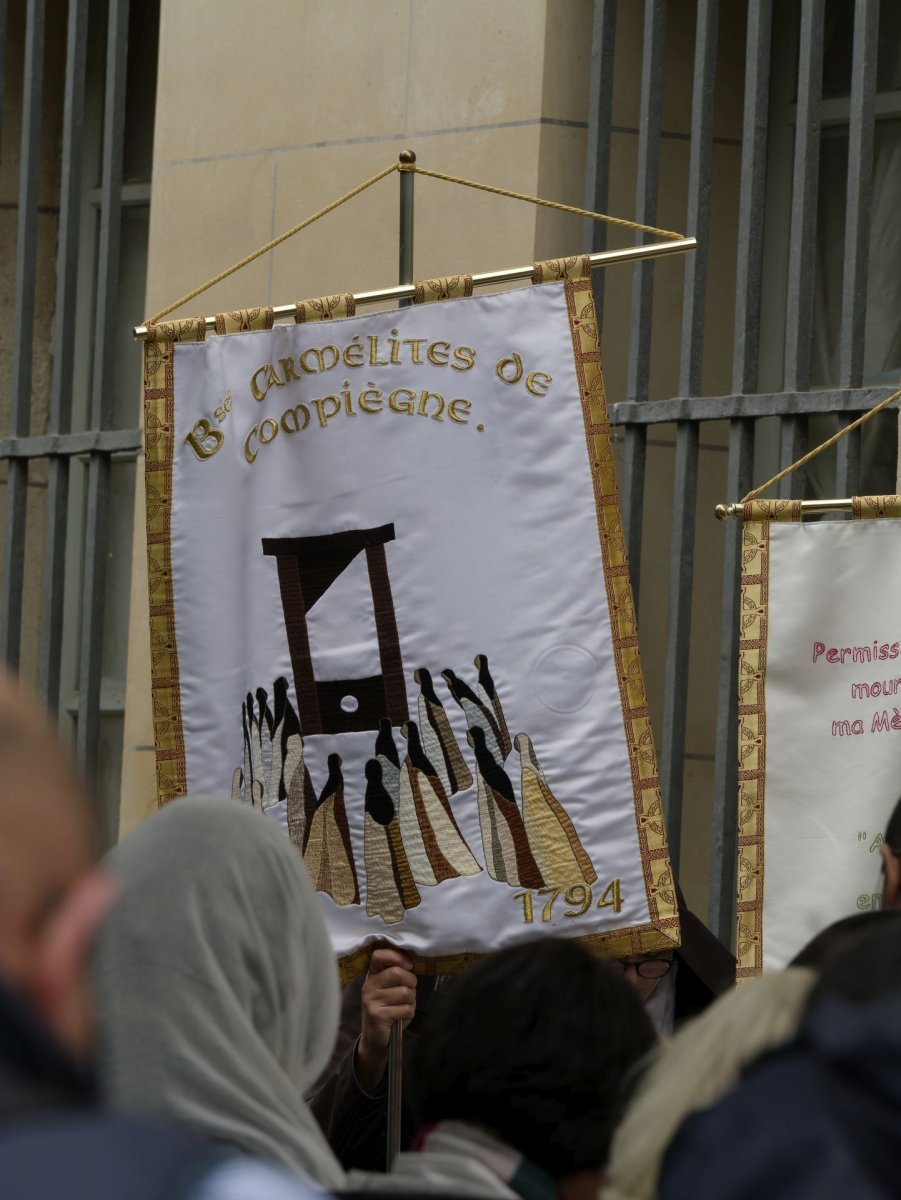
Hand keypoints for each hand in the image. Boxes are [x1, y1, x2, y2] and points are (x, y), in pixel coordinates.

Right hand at [355, 948, 415, 1092]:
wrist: (375, 1039)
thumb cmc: (388, 1009)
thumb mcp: (390, 989)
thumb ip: (398, 975)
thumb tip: (412, 963)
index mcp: (372, 975)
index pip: (379, 955)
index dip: (397, 956)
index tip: (409, 965)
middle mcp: (369, 985)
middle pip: (397, 973)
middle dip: (411, 982)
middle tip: (410, 991)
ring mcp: (371, 1001)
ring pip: (405, 992)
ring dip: (411, 1000)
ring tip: (404, 1006)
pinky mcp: (378, 1016)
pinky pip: (405, 1009)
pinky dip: (409, 1013)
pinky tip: (401, 1017)